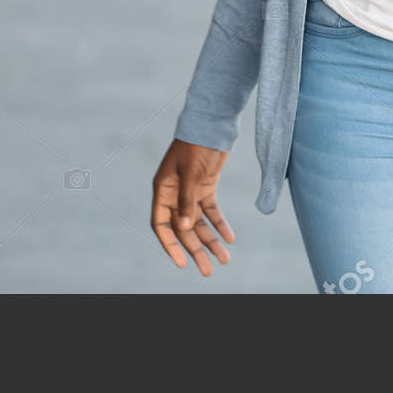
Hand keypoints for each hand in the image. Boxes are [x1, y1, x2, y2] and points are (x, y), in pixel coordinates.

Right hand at [151, 139, 233, 275]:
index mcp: (163, 189)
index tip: (182, 263)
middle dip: (196, 249)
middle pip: (184, 229)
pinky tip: (230, 237)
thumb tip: (186, 229)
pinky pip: (211, 210)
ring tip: (225, 258)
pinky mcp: (205, 186)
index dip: (170, 245)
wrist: (212, 122)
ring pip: (199, 222)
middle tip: (209, 270)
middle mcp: (174, 193)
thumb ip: (187, 201)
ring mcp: (190, 190)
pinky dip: (220, 224)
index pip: (162, 225)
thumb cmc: (195, 144)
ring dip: (211, 240)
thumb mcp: (191, 173)